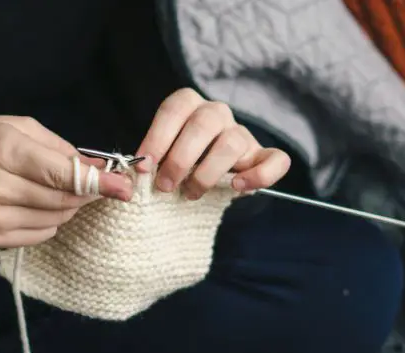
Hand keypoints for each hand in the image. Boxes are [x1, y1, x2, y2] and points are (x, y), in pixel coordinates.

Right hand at [0, 116, 132, 248]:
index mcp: (4, 149)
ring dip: (68, 205)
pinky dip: (50, 220)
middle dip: (87, 192)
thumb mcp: (19, 128)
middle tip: (96, 184)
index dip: (99, 182)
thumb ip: (62, 149)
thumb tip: (103, 168)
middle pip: (63, 198)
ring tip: (54, 188)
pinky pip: (42, 233)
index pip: (63, 173)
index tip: (125, 188)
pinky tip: (35, 203)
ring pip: (56, 218)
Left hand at [135, 88, 290, 198]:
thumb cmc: (175, 168)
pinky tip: (237, 187)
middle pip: (204, 123)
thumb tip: (128, 174)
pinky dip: (259, 175)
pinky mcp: (263, 156)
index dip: (157, 137)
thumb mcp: (158, 160)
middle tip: (164, 186)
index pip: (174, 109)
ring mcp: (242, 133)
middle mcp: (217, 113)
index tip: (142, 167)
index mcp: (189, 105)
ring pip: (232, 142)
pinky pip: (276, 160)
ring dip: (208, 172)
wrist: (202, 182)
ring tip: (191, 193)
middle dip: (180, 158)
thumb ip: (148, 161)